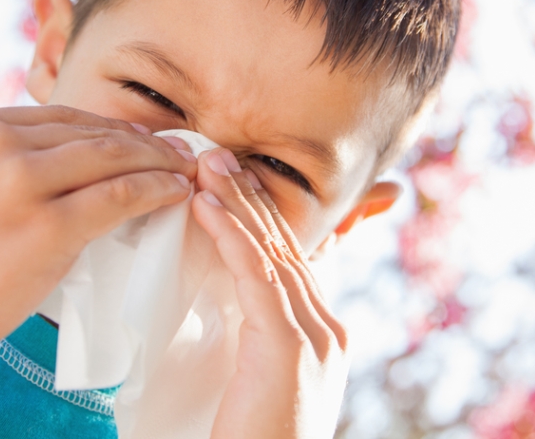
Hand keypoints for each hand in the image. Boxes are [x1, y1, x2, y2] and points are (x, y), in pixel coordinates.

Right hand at [0, 105, 197, 438]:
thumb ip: (2, 164)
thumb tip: (69, 165)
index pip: (64, 116)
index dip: (113, 128)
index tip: (144, 141)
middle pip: (93, 132)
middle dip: (144, 143)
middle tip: (179, 155)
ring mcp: (22, 179)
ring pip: (113, 158)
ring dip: (158, 164)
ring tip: (186, 174)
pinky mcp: (45, 224)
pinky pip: (120, 196)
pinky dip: (156, 192)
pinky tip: (176, 194)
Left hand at [191, 148, 349, 438]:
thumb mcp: (252, 382)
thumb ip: (250, 339)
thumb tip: (223, 299)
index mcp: (322, 337)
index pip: (293, 260)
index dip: (262, 215)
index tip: (231, 179)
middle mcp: (327, 330)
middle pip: (287, 246)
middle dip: (250, 196)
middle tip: (216, 153)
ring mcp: (315, 337)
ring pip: (273, 251)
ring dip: (237, 202)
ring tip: (206, 162)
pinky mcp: (288, 347)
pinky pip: (256, 276)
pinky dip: (231, 235)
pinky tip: (206, 206)